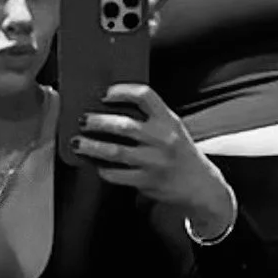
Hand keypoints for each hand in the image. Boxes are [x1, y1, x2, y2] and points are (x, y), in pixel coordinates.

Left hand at [75, 83, 230, 221]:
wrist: (200, 185)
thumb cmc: (181, 153)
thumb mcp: (173, 128)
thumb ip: (150, 118)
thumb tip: (110, 110)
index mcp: (168, 120)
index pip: (145, 96)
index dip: (122, 91)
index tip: (106, 94)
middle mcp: (162, 139)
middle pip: (123, 125)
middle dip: (97, 122)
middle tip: (83, 120)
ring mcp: (154, 162)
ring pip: (115, 152)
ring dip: (91, 146)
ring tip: (78, 143)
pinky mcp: (146, 181)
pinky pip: (116, 174)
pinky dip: (102, 169)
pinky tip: (95, 164)